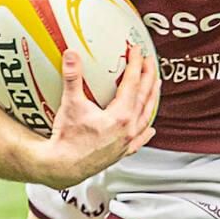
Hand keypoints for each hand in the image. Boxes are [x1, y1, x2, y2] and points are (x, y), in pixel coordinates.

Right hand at [31, 45, 158, 188]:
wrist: (63, 167)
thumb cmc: (67, 139)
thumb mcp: (70, 104)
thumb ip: (72, 77)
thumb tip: (71, 55)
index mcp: (120, 115)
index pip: (133, 83)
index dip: (136, 64)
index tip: (137, 51)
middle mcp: (128, 129)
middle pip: (144, 97)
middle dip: (148, 76)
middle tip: (150, 62)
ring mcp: (126, 142)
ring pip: (146, 116)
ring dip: (152, 99)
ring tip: (156, 86)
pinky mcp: (121, 153)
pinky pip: (139, 140)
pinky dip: (146, 132)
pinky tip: (150, 129)